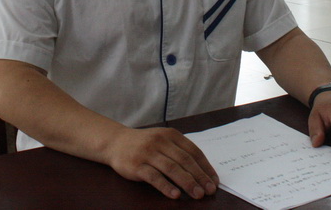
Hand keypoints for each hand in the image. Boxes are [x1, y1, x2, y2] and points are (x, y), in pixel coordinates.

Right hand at [104, 126, 218, 199]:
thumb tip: (202, 172)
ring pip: (171, 168)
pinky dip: (166, 186)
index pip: (193, 152)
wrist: (116, 142)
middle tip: (209, 191)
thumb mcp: (163, 140)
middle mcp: (160, 142)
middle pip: (185, 161)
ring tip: (197, 195)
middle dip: (199, 177)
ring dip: (187, 183)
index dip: (205, 167)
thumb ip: (180, 151)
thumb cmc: (145, 144)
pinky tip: (175, 195)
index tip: (214, 181)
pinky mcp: (136, 165)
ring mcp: (148, 153)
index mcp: (171, 135)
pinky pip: (154, 177)